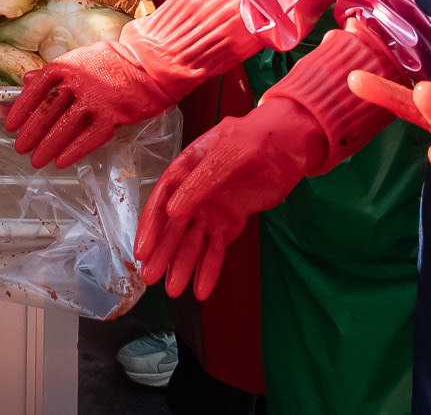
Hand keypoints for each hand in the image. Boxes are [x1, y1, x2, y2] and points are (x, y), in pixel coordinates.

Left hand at [2, 41, 176, 168]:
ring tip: (36, 160)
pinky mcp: (112, 115)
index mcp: (66, 66)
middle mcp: (77, 82)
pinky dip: (73, 151)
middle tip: (20, 147)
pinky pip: (88, 137)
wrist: (149, 62)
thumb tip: (27, 80)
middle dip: (31, 132)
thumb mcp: (80, 57)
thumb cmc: (114, 60)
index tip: (10, 125)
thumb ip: (55, 72)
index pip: (35, 89)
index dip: (20, 110)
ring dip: (47, 146)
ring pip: (64, 127)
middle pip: (46, 111)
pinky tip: (60, 161)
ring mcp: (94, 99)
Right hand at [134, 101, 330, 298]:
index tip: (141, 252)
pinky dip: (209, 269)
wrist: (289, 145)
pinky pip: (217, 249)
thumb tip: (172, 212)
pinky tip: (202, 290)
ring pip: (193, 243)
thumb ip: (200, 182)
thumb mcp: (227, 155)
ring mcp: (212, 210)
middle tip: (150, 280)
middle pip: (173, 227)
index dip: (150, 227)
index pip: (162, 201)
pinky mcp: (230, 223)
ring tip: (173, 291)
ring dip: (183, 266)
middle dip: (162, 253)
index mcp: (186, 170)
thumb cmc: (255, 139)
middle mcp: (194, 193)